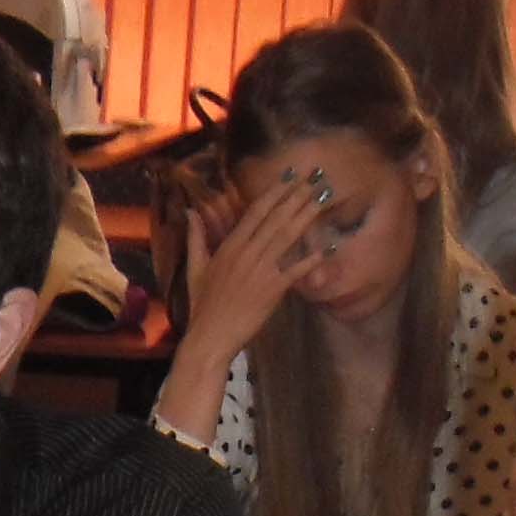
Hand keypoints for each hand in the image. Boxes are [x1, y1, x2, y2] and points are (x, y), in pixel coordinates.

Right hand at [152, 166, 330, 434]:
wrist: (210, 337)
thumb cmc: (202, 306)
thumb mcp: (195, 269)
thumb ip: (196, 238)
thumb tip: (190, 211)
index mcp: (229, 247)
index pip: (256, 212)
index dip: (276, 193)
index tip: (291, 178)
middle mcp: (246, 253)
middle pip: (276, 219)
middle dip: (297, 197)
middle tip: (315, 180)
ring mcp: (260, 271)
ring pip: (287, 237)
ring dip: (306, 217)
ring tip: (322, 200)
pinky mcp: (271, 290)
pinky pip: (295, 270)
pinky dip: (310, 260)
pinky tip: (325, 248)